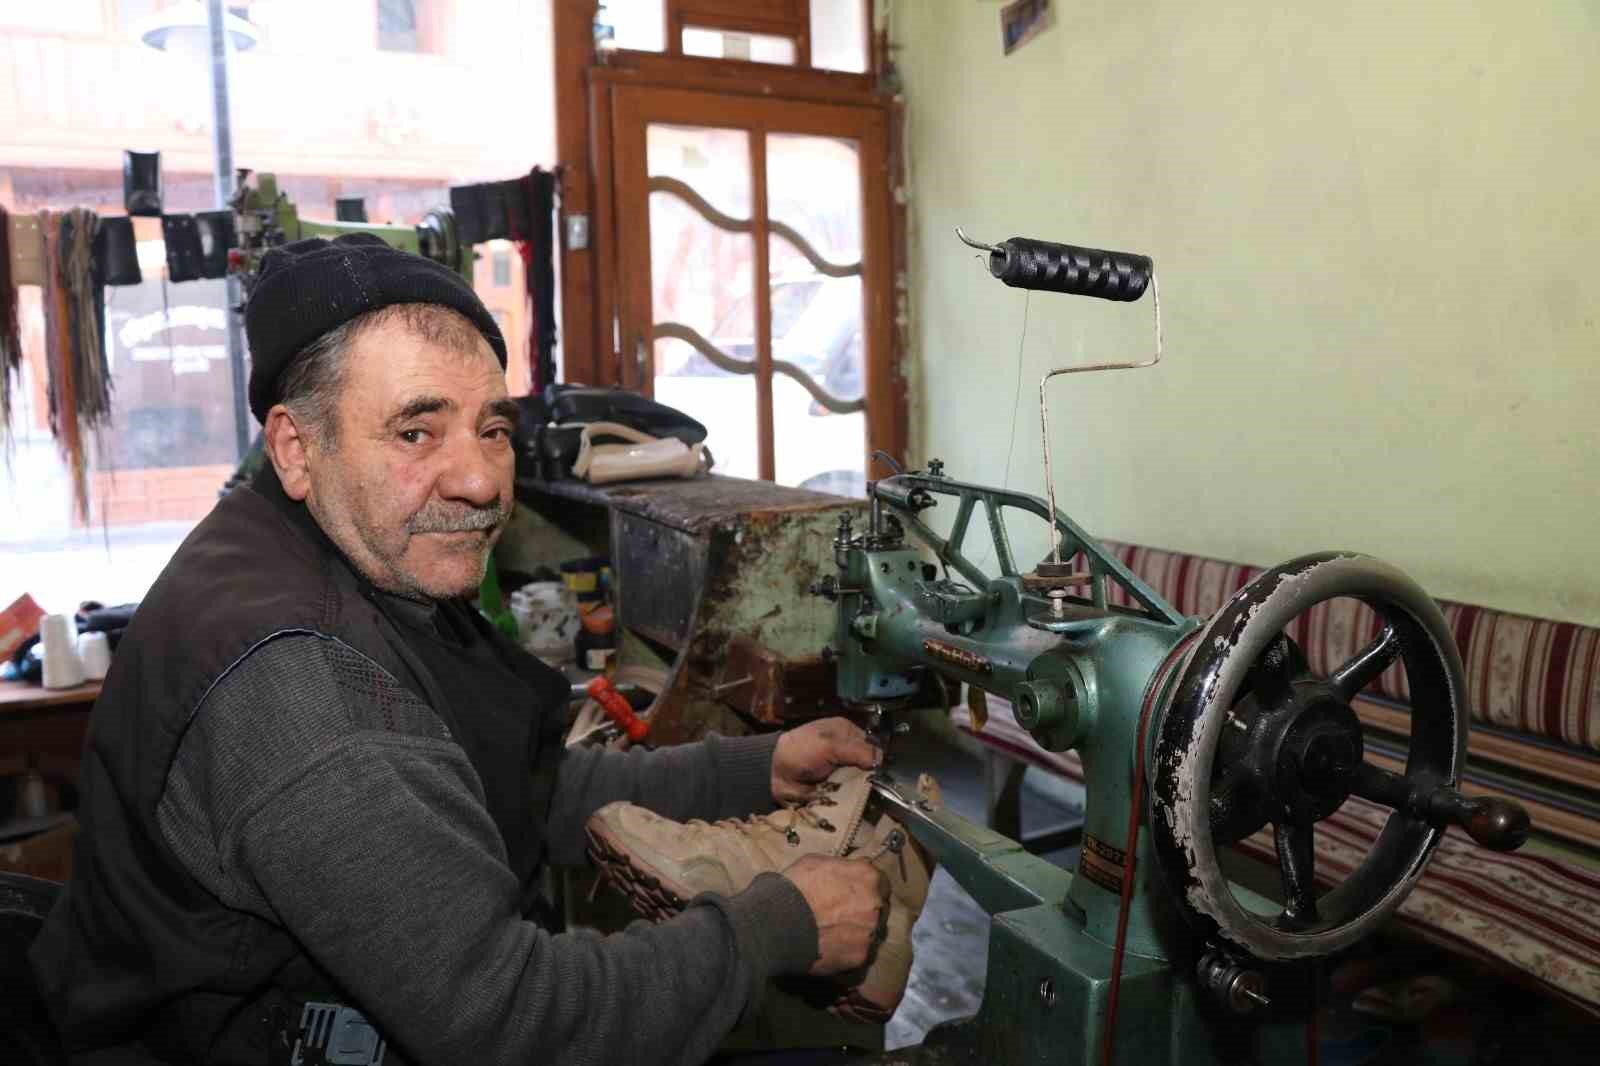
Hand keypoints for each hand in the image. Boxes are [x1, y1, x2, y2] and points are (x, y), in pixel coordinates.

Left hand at [771, 716, 880, 803]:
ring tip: (871, 799)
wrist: (774, 773)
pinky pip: (850, 795)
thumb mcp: (829, 745)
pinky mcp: (835, 790)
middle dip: (872, 777)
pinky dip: (853, 800)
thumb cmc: (800, 750)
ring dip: (862, 790)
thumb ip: (857, 750)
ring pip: (862, 782)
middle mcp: (846, 752)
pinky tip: (860, 804)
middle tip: (881, 789)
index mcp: (846, 733)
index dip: (877, 758)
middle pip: (869, 766)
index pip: (871, 745)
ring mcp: (841, 772)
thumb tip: (881, 760)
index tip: (883, 773)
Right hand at [783, 855, 889, 976]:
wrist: (776, 924)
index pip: (881, 882)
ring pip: (872, 933)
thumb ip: (842, 868)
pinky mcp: (860, 957)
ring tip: (836, 935)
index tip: (856, 894)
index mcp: (868, 876)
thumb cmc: (794, 887)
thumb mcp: (816, 862)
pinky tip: (832, 949)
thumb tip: (851, 870)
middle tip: (844, 916)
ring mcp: (870, 933)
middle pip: (880, 908)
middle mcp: (876, 904)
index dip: (868, 888)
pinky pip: (860, 954)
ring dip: (859, 932)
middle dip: (866, 911)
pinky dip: (849, 952)